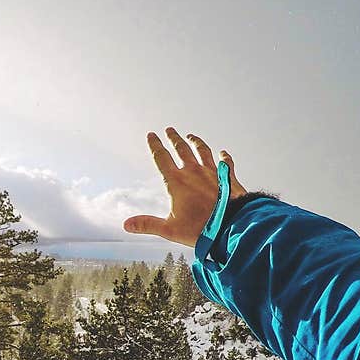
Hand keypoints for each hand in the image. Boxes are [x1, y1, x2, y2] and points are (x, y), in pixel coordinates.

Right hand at [123, 127, 246, 246]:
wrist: (232, 225)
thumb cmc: (201, 228)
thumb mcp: (169, 229)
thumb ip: (147, 224)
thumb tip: (127, 224)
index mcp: (176, 182)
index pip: (161, 158)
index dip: (155, 146)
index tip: (151, 136)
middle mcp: (193, 172)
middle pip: (181, 149)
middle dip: (173, 138)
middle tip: (169, 130)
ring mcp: (212, 172)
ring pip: (202, 150)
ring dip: (195, 142)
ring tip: (191, 136)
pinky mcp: (227, 176)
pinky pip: (225, 162)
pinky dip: (224, 156)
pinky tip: (223, 153)